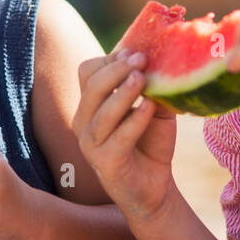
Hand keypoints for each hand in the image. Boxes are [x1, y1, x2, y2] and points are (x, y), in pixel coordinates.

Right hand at [71, 50, 178, 222]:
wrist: (155, 186)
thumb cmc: (150, 142)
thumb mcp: (152, 106)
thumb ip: (151, 85)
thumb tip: (156, 56)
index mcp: (90, 105)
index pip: (87, 72)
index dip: (109, 59)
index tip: (134, 53)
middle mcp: (83, 122)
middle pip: (92, 87)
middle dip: (116, 70)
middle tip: (141, 60)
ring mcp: (91, 144)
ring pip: (101, 111)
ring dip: (123, 92)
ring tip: (143, 78)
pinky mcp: (106, 163)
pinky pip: (118, 137)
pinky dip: (134, 119)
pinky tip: (150, 107)